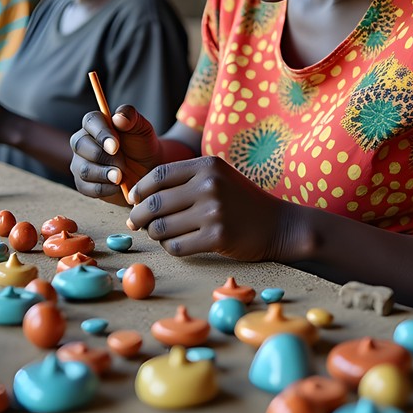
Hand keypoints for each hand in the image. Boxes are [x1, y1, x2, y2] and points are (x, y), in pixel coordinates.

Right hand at [70, 104, 162, 200]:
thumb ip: (131, 117)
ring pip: (83, 169)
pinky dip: (104, 189)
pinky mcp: (83, 184)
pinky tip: (117, 187)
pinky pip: (86, 188)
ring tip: (121, 178)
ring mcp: (80, 163)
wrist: (147, 170)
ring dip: (104, 174)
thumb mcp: (142, 128)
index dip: (101, 133)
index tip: (116, 146)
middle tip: (123, 165)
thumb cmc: (142, 145)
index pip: (90, 121)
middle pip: (81, 145)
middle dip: (104, 157)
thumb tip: (117, 117)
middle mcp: (83, 142)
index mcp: (96, 123)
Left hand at [127, 156, 293, 261]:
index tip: (133, 201)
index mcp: (207, 165)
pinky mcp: (218, 237)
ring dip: (155, 234)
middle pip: (155, 203)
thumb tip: (139, 196)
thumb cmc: (241, 201)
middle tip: (135, 223)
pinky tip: (177, 244)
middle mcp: (209, 185)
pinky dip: (170, 248)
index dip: (140, 189)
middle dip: (138, 216)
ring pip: (162, 227)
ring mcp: (214, 211)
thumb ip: (184, 180)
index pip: (159, 175)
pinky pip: (176, 246)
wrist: (279, 224)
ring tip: (160, 234)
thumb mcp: (218, 177)